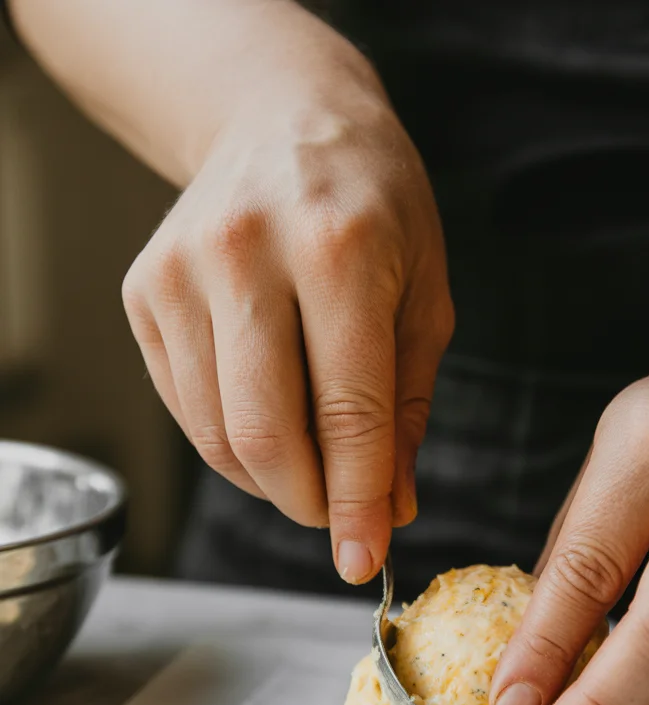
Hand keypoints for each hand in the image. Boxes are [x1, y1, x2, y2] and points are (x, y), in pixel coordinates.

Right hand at [121, 59, 452, 583]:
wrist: (282, 119)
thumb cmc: (373, 206)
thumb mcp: (425, 293)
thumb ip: (407, 406)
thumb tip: (392, 507)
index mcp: (338, 249)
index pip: (349, 414)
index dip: (358, 503)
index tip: (365, 561)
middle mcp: (246, 255)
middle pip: (267, 436)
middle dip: (311, 505)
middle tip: (341, 521)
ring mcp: (181, 273)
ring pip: (219, 436)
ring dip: (273, 484)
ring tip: (315, 471)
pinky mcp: (144, 294)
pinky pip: (187, 412)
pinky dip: (234, 449)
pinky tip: (272, 430)